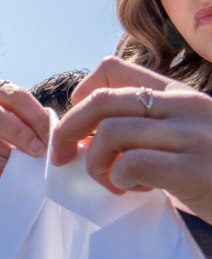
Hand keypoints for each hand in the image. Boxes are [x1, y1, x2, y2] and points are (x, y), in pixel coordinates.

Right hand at [0, 78, 50, 183]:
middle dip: (17, 131)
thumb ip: (32, 122)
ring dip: (3, 149)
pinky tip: (3, 168)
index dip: (33, 114)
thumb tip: (56, 131)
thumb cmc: (2, 137)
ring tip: (23, 162)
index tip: (52, 135)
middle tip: (38, 149)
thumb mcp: (16, 123)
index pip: (10, 94)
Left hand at [52, 56, 211, 222]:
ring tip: (111, 181)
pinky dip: (118, 179)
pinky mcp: (195, 170)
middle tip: (63, 158)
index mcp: (179, 95)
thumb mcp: (187, 137)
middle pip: (100, 100)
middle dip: (67, 129)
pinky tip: (133, 190)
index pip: (111, 68)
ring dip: (95, 162)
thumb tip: (84, 139)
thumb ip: (148, 129)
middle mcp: (185, 107)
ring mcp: (192, 136)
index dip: (80, 95)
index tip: (76, 126)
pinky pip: (132, 164)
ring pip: (111, 132)